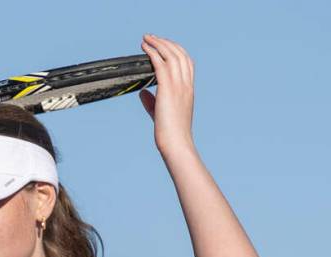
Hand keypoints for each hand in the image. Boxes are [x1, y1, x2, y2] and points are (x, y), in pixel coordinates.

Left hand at [139, 34, 194, 153]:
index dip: (176, 50)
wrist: (176, 143)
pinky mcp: (167, 89)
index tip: (164, 45)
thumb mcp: (160, 113)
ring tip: (147, 38)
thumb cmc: (169, 133)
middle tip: (152, 38)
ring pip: (170, 55)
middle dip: (166, 43)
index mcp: (188, 89)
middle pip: (179, 54)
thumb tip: (142, 92)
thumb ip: (152, 101)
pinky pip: (160, 64)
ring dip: (158, 43)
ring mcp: (178, 86)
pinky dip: (152, 53)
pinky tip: (145, 48)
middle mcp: (186, 84)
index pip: (187, 62)